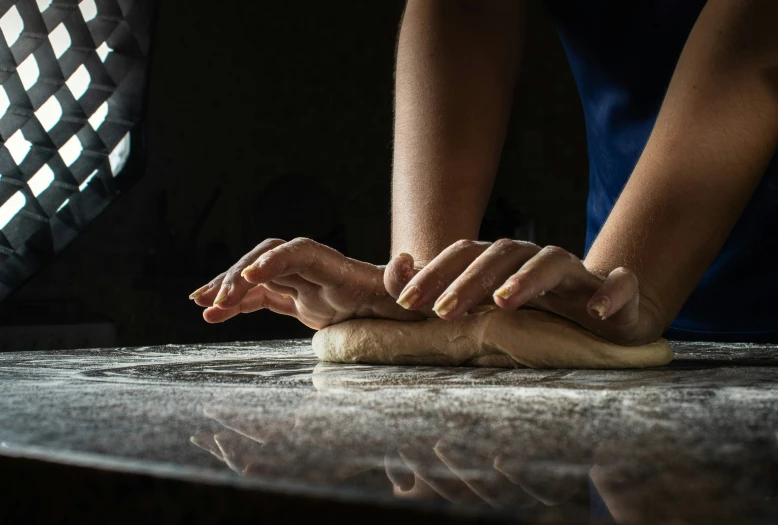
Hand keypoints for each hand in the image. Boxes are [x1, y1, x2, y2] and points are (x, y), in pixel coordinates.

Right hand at [189, 238, 423, 329]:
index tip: (249, 277)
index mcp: (340, 270)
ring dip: (229, 286)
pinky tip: (212, 315)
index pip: (300, 253)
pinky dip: (236, 304)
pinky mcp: (300, 300)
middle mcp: (317, 271)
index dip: (274, 261)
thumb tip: (403, 261)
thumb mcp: (412, 300)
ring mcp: (306, 285)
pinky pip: (261, 298)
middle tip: (217, 301)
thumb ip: (403, 283)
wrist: (409, 310)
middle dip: (240, 274)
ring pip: (258, 276)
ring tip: (200, 303)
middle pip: (269, 258)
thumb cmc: (412, 306)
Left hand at [384, 240, 664, 344]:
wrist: (606, 320)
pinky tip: (597, 313)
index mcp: (505, 263)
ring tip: (504, 302)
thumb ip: (437, 289)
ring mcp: (578, 275)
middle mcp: (537, 261)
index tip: (407, 303)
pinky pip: (621, 285)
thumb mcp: (484, 306)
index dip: (436, 273)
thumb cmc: (537, 315)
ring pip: (554, 262)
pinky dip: (612, 293)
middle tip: (442, 311)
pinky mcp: (618, 293)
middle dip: (469, 281)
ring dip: (528, 279)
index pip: (465, 255)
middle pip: (502, 255)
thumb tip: (398, 267)